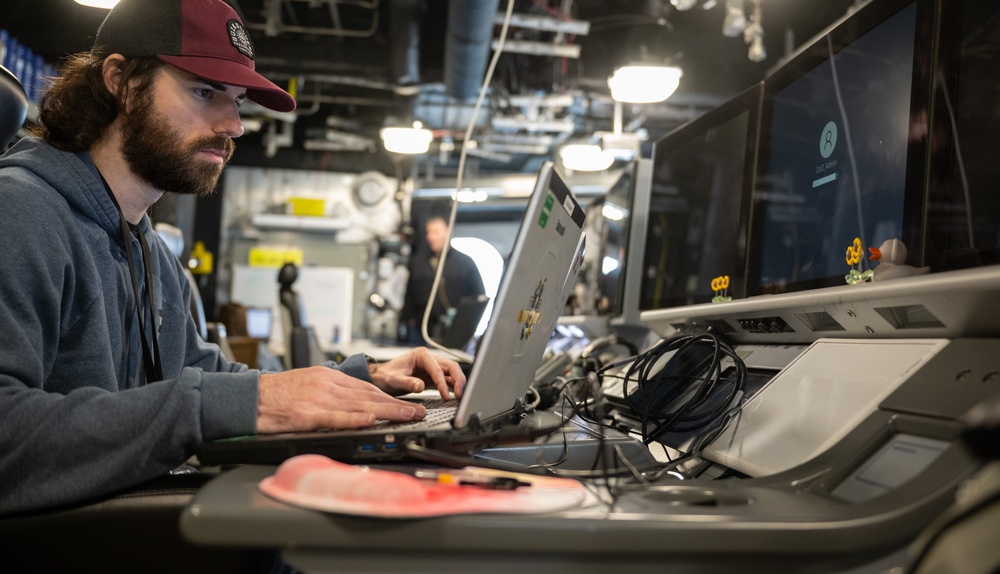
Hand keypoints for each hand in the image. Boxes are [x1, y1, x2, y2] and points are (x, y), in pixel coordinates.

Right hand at [257, 366, 426, 432]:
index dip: (391, 397)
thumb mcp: (307, 383)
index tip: (409, 404)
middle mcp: (326, 384)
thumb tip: (356, 404)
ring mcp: (316, 399)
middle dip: (397, 404)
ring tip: (408, 418)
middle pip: (369, 395)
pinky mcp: (305, 414)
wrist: (248, 397)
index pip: (367, 387)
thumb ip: (331, 392)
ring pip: (359, 405)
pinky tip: (370, 421)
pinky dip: (354, 419)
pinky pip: (334, 417)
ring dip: (387, 412)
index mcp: (328, 377)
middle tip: (419, 412)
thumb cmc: (276, 394)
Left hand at [368, 347, 466, 400]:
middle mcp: (429, 359)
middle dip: (458, 380)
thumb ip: (407, 382)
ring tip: (462, 397)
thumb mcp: (393, 379)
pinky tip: (456, 395)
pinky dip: (453, 387)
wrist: (380, 377)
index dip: (443, 383)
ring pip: (452, 372)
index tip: (445, 396)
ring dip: (458, 383)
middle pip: (451, 367)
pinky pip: (447, 380)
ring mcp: (432, 367)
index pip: (437, 368)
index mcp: (421, 355)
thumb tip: (420, 386)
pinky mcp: (433, 376)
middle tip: (461, 395)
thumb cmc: (385, 375)